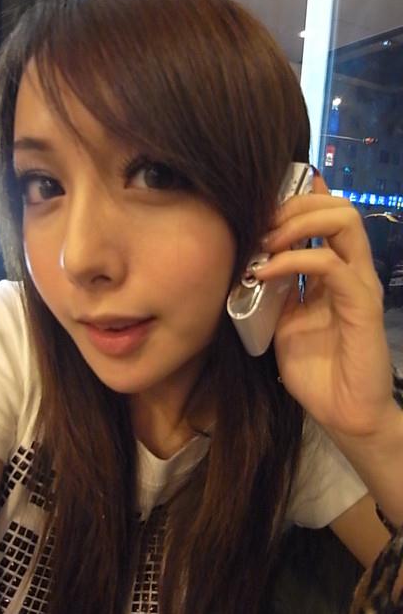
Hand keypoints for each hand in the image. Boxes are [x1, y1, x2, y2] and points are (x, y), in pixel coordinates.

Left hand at [254, 174, 397, 437]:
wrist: (342, 411)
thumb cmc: (314, 370)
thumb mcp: (282, 321)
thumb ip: (276, 290)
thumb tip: (251, 262)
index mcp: (333, 271)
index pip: (326, 215)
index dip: (295, 202)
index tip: (258, 208)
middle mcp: (351, 270)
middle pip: (337, 206)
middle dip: (293, 205)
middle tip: (259, 224)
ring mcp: (359, 284)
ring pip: (343, 221)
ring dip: (297, 223)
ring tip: (264, 242)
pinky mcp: (362, 304)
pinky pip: (331, 265)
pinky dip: (293, 260)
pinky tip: (265, 272)